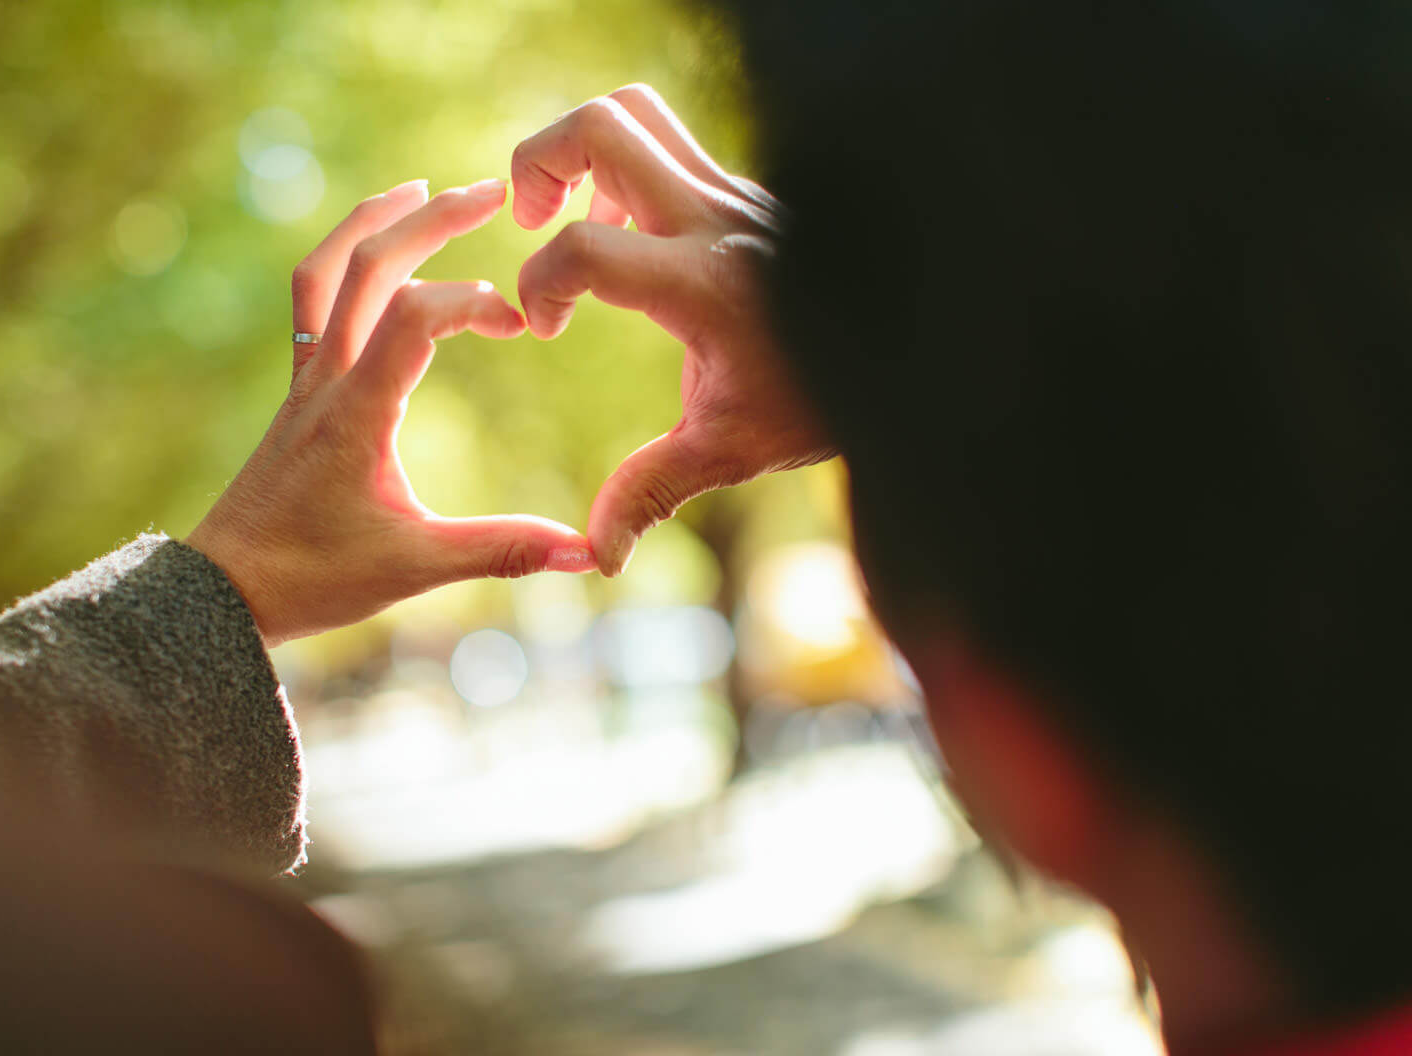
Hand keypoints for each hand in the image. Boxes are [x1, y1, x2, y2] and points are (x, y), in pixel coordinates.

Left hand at [187, 179, 595, 647]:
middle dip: (433, 218)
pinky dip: (347, 261)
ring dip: (376, 221)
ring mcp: (305, 378)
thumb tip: (585, 554)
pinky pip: (313, 299)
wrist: (222, 590)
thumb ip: (500, 550)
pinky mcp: (297, 390)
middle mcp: (325, 378)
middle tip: (490, 190)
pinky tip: (377, 260)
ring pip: (327, 269)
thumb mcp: (414, 568)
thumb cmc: (313, 578)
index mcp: (357, 411)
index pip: (418, 314)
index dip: (476, 301)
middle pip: (369, 264)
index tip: (522, 325)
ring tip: (420, 190)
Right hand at [512, 84, 835, 575]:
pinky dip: (620, 168)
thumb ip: (654, 491)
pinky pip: (664, 142)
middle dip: (538, 162)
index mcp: (703, 283)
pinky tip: (623, 232)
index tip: (544, 328)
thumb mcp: (733, 450)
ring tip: (566, 214)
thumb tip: (599, 557)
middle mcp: (713, 219)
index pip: (585, 246)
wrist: (913, 350)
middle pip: (602, 125)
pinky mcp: (737, 190)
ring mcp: (729, 193)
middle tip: (531, 223)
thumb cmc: (823, 399)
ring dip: (580, 150)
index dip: (539, 284)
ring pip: (636, 111)